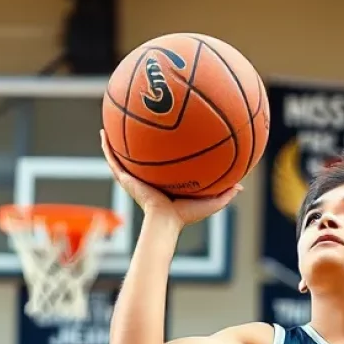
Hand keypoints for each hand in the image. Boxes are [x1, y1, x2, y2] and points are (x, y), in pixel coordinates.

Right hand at [99, 130, 241, 225]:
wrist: (166, 222)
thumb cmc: (186, 216)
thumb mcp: (211, 201)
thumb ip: (226, 193)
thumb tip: (241, 186)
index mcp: (164, 182)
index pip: (162, 163)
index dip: (162, 151)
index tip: (165, 135)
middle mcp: (147, 178)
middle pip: (141, 155)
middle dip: (140, 140)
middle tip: (140, 121)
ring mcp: (134, 177)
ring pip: (122, 155)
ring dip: (117, 140)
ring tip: (113, 120)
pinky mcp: (125, 178)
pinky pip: (113, 159)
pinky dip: (107, 147)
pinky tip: (103, 132)